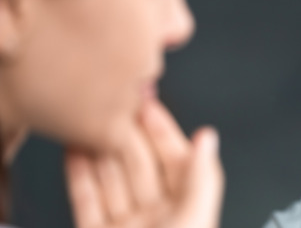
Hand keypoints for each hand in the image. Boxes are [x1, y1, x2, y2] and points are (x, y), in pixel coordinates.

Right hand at [64, 99, 223, 227]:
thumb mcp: (193, 216)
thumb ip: (201, 177)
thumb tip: (209, 137)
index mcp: (186, 208)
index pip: (175, 158)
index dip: (162, 129)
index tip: (147, 102)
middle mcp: (157, 216)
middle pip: (139, 164)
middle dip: (126, 133)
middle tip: (112, 104)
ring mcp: (126, 225)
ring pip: (110, 179)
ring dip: (99, 149)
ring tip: (88, 120)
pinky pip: (86, 200)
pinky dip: (78, 175)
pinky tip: (73, 151)